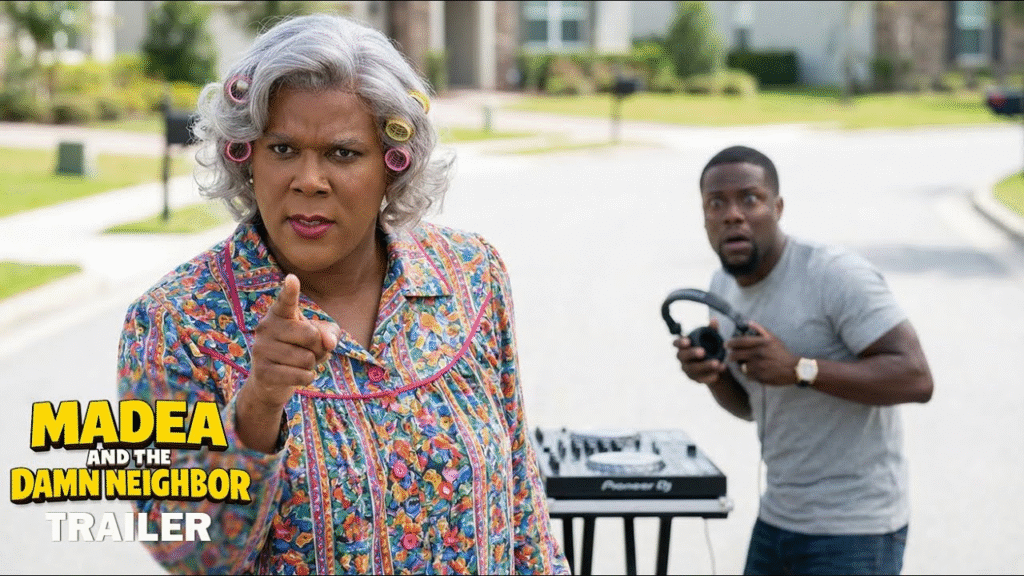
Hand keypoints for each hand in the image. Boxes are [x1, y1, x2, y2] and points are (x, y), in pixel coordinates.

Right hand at [244, 274, 340, 408]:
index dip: (290, 291)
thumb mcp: (319, 337)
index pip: (286, 301)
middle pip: (311, 335)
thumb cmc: (299, 349)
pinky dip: (307, 377)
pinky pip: (302, 375)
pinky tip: (297, 375)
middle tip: (309, 351)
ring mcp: (261, 349)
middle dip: (319, 347)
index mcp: (279, 313)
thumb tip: (329, 343)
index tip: (292, 279)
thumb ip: (330, 333)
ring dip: (312, 365)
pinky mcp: (263, 372)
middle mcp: (266, 327)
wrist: (271, 380)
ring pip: (307, 359)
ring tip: (299, 363)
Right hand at [673, 318, 726, 384]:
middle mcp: (682, 358)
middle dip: (692, 354)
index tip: (688, 341)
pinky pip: (700, 379)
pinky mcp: (694, 379)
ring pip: (692, 369)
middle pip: (682, 356)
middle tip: (703, 352)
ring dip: (704, 366)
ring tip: (717, 363)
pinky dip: (709, 377)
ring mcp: (687, 369)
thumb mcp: (711, 338)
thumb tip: (714, 320)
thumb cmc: (709, 347)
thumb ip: (711, 330)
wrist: (714, 364)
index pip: (676, 343)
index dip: (680, 342)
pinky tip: (718, 374)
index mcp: (683, 345)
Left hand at [725, 320, 798, 385]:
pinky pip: (747, 375)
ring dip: (740, 366)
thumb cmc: (782, 353)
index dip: (731, 343)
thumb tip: (748, 322)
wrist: (793, 368)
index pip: (741, 341)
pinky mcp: (760, 377)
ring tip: (742, 364)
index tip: (726, 344)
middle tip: (730, 356)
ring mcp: (759, 366)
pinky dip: (747, 374)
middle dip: (731, 356)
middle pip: (736, 355)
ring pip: (740, 367)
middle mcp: (759, 354)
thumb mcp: (773, 338)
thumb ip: (760, 330)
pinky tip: (751, 371)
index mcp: (762, 343)